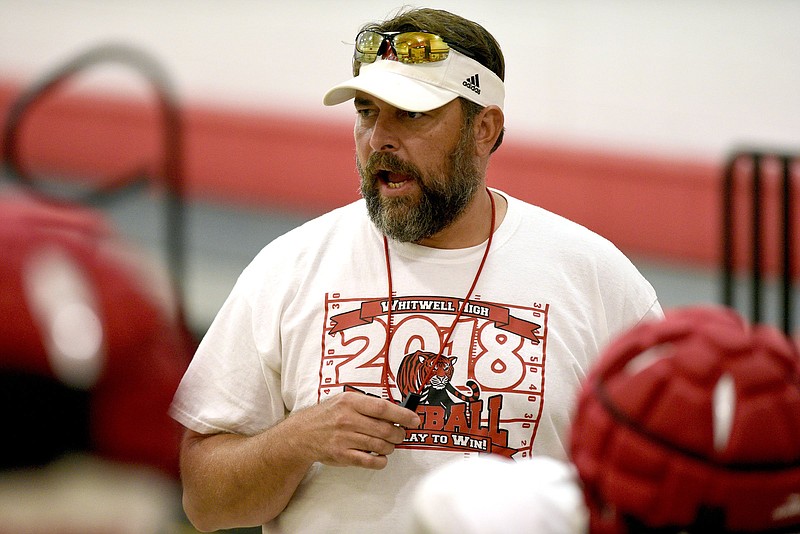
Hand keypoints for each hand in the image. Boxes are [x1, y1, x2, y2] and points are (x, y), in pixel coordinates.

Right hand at [291, 392, 419, 469]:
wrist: (302, 434)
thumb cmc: (327, 416)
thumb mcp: (344, 400)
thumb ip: (367, 404)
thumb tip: (395, 411)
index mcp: (350, 402)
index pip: (383, 408)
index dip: (402, 415)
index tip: (414, 420)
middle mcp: (347, 419)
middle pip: (385, 429)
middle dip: (399, 434)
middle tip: (401, 434)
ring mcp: (344, 438)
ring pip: (380, 445)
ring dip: (390, 447)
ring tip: (389, 444)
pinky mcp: (342, 455)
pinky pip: (369, 461)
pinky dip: (380, 461)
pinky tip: (381, 457)